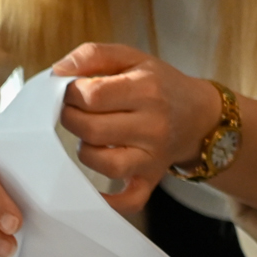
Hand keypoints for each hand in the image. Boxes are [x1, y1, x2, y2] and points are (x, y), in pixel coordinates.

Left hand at [53, 43, 223, 211]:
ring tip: (92, 136)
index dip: (71, 92)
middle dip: (71, 118)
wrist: (199, 115)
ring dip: (85, 149)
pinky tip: (96, 192)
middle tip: (77, 111)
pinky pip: (130, 199)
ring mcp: (154, 156)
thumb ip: (92, 55)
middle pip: (91, 129)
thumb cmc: (159, 84)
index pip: (91, 95)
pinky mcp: (152, 178)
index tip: (73, 91)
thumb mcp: (132, 58)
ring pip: (103, 163)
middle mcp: (153, 125)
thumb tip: (57, 73)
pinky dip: (110, 201)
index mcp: (147, 90)